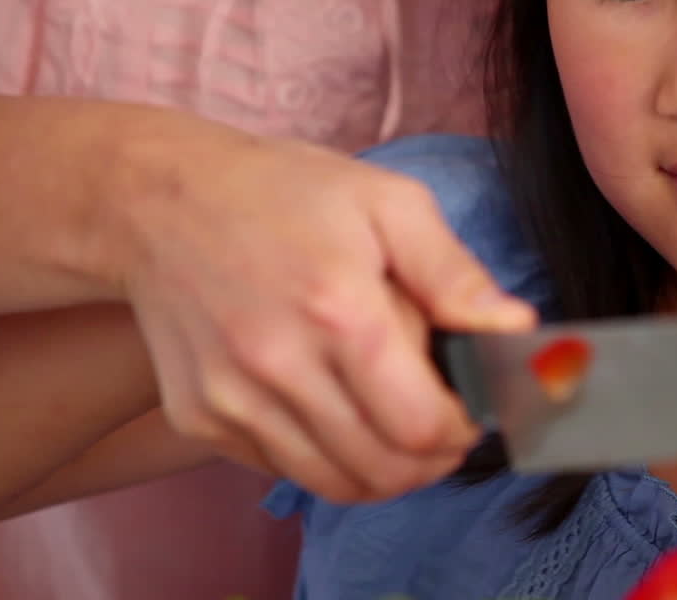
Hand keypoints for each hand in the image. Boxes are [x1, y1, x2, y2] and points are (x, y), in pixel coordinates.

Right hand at [104, 116, 535, 502]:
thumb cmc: (285, 191)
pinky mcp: (200, 416)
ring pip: (334, 484)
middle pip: (383, 469)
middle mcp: (279, 365)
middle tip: (446, 425)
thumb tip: (516, 330)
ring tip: (399, 425)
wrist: (159, 199)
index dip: (464, 431)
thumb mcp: (389, 204)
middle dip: (433, 459)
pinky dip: (325, 457)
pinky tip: (338, 409)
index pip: (422, 426)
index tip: (473, 409)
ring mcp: (232, 398)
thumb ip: (456, 275)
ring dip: (384, 470)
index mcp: (339, 311)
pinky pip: (283, 469)